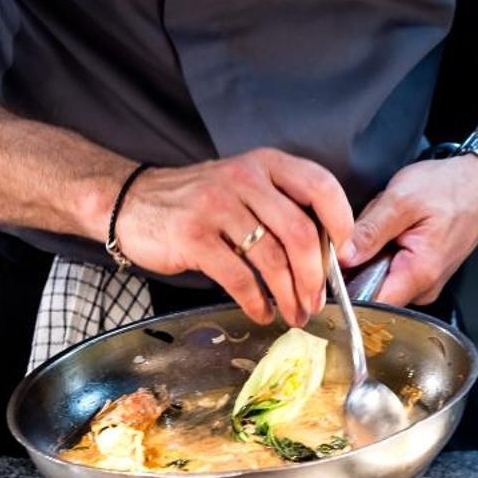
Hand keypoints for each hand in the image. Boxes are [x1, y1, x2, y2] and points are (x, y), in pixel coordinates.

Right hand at [112, 148, 353, 327]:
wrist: (134, 201)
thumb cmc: (199, 200)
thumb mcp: (243, 185)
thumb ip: (280, 207)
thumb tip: (324, 256)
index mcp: (265, 164)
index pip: (320, 186)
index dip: (341, 223)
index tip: (344, 258)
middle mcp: (244, 178)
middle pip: (299, 232)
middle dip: (314, 276)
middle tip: (316, 302)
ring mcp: (217, 206)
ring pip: (271, 259)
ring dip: (289, 295)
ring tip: (294, 313)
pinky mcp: (194, 237)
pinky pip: (239, 278)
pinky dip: (257, 302)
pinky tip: (262, 312)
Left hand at [337, 155, 477, 307]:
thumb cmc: (451, 188)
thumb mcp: (403, 199)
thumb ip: (370, 230)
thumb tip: (342, 257)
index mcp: (419, 273)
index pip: (370, 302)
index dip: (345, 287)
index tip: (333, 265)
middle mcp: (424, 287)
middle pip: (370, 288)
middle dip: (360, 259)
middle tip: (369, 228)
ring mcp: (424, 283)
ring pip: (378, 276)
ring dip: (373, 251)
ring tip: (388, 224)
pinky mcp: (422, 274)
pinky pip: (390, 269)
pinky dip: (385, 248)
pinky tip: (395, 228)